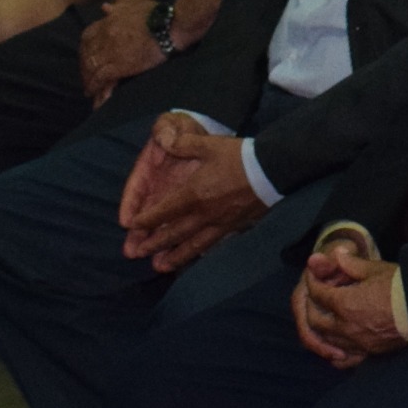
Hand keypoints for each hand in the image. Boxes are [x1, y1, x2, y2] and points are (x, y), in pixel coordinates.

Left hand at [77, 0, 163, 98]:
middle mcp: (104, 37)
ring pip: (91, 68)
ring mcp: (110, 51)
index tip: (86, 58)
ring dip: (88, 80)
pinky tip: (95, 94)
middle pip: (86, 55)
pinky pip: (101, 78)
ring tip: (90, 90)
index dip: (84, 50)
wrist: (169, 24)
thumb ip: (116, 9)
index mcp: (107, 22)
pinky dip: (95, 87)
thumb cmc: (156, 14)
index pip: (86, 38)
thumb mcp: (131, 6)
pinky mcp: (119, 65)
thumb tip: (104, 7)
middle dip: (84, 68)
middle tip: (86, 78)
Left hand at [118, 114, 261, 270]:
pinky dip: (200, 253)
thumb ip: (183, 144)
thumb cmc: (239, 156)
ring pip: (193, 245)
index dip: (147, 220)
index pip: (164, 212)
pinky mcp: (235, 227)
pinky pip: (213, 244)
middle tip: (138, 254)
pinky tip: (194, 257)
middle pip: (175, 233)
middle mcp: (204, 214)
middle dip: (154, 244)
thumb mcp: (209, 144)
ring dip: (175, 257)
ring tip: (160, 267)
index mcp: (194, 194)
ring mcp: (220, 224)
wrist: (274, 169)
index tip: (133, 227)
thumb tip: (163, 140)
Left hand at [292, 235, 407, 366]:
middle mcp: (345, 326)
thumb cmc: (400, 286)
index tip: (315, 276)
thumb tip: (336, 252)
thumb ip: (351, 263)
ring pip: (327, 340)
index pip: (317, 294)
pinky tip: (336, 348)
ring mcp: (357, 342)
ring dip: (321, 329)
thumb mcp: (375, 269)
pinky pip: (344, 359)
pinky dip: (336, 354)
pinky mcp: (369, 353)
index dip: (313, 282)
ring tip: (325, 319)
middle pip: (315, 320)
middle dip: (312, 306)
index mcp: (344, 303)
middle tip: (317, 298)